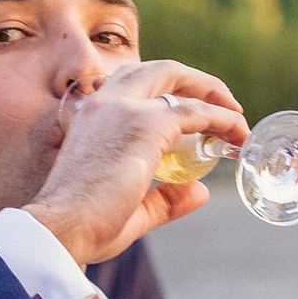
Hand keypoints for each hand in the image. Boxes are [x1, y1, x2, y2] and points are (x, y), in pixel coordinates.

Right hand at [24, 61, 245, 263]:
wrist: (61, 229)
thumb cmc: (84, 225)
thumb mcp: (130, 206)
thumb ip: (165, 198)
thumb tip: (199, 191)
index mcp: (91, 115)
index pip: (134, 84)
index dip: (171, 93)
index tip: (197, 115)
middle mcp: (105, 101)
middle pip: (158, 69)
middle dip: (196, 81)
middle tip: (224, 106)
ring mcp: (124, 108)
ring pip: (176, 77)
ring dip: (211, 92)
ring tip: (235, 115)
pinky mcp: (146, 125)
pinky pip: (194, 110)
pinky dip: (220, 117)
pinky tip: (235, 132)